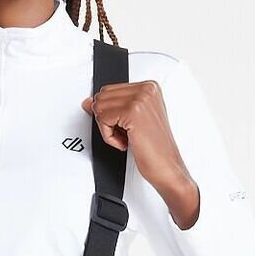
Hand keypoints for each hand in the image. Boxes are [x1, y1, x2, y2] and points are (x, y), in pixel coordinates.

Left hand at [82, 78, 200, 228]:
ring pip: (100, 107)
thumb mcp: (131, 122)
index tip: (125, 127)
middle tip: (125, 134)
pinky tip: (125, 143)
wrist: (167, 167)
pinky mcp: (132, 111)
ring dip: (108, 129)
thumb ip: (112, 108)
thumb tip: (87, 102)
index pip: (109, 90)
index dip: (110, 114)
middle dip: (107, 120)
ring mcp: (140, 98)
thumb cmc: (154, 149)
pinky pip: (102, 119)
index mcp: (149, 87)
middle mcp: (146, 89)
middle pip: (102, 96)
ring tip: (126, 138)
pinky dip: (108, 136)